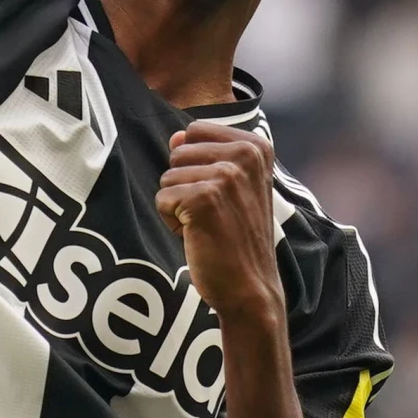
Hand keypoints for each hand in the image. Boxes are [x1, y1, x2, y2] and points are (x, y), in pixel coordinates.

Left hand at [156, 121, 284, 320]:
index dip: (194, 163)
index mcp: (256, 146)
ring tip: (206, 225)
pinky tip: (197, 235)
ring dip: (178, 204)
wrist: (250, 287)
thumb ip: (207, 154)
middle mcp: (245, 155)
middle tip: (212, 212)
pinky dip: (172, 221)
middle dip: (183, 183)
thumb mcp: (233, 186)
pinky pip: (162, 198)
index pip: (194, 131)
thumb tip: (175, 137)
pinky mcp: (204, 199)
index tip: (219, 192)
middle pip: (178, 151)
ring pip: (167, 176)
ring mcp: (226, 176)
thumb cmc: (238, 236)